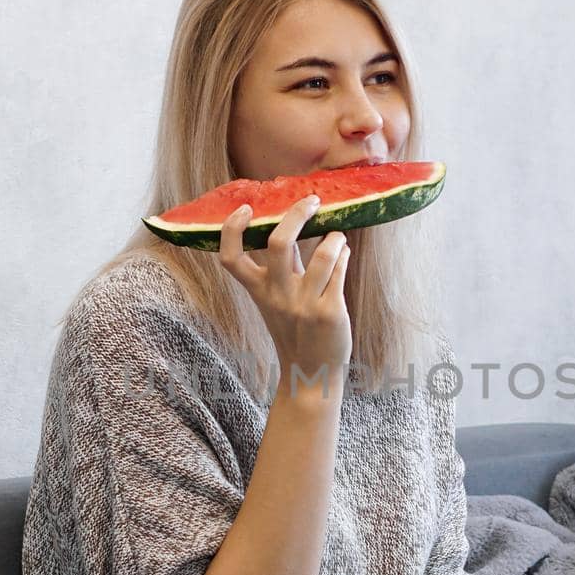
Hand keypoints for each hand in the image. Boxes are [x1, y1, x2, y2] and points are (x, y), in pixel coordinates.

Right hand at [217, 194, 351, 399]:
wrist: (311, 373)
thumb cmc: (295, 329)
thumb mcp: (278, 299)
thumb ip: (284, 266)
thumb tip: (295, 223)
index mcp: (259, 291)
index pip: (230, 258)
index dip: (232, 229)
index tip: (246, 208)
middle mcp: (278, 296)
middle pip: (280, 243)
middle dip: (297, 214)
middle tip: (311, 201)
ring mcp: (304, 304)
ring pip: (322, 254)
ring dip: (334, 237)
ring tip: (337, 236)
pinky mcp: (330, 312)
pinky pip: (339, 270)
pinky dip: (343, 254)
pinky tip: (344, 253)